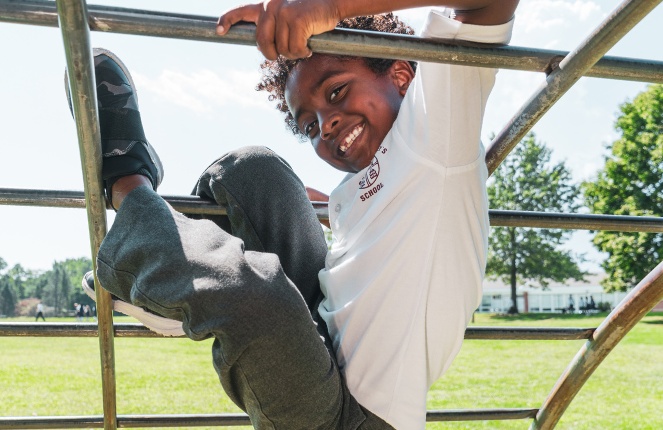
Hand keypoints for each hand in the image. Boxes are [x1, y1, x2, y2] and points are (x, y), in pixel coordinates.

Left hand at [217, 0, 340, 59]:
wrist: (332, 1)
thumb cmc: (311, 12)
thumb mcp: (288, 14)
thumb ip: (274, 25)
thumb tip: (266, 48)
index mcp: (266, 5)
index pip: (240, 11)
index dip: (227, 21)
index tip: (218, 30)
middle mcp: (271, 6)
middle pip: (262, 43)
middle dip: (272, 54)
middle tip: (284, 54)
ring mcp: (283, 13)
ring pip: (281, 49)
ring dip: (293, 53)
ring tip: (303, 45)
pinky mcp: (297, 20)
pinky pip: (295, 48)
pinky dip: (303, 52)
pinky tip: (310, 45)